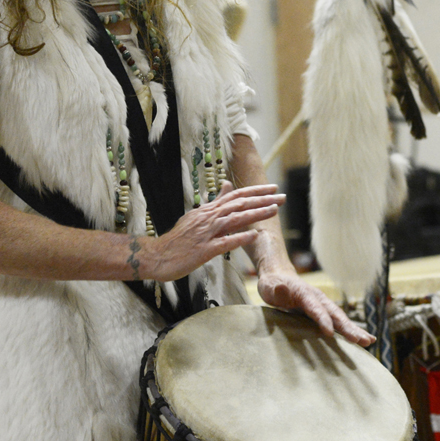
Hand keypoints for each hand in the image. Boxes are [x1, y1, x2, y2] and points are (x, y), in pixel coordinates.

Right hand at [143, 183, 282, 281]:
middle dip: (263, 200)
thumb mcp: (196, 215)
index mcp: (208, 210)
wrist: (157, 256)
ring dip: (256, 214)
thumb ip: (215, 202)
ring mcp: (206, 233)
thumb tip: (228, 185)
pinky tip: (254, 235)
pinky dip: (240, 237)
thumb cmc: (178, 239)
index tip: (273, 189)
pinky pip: (224, 242)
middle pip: (239, 204)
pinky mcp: (203, 250)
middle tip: (282, 197)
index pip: (236, 195)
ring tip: (274, 211)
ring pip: (235, 220)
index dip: (256, 191)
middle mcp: (208, 218)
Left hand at [257, 270, 375, 346]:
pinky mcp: (325, 313)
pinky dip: (352, 331)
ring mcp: (324, 305)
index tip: (329, 332)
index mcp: (305, 294)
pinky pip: (340, 323)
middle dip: (348, 328)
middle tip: (360, 340)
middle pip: (335, 314)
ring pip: (342, 319)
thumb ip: (276, 290)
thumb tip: (281, 288)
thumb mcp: (269, 286)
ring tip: (370, 342)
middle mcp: (319, 299)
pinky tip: (364, 340)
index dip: (322, 320)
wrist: (280, 278)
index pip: (315, 308)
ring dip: (355, 330)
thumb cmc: (272, 285)